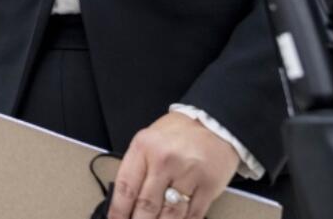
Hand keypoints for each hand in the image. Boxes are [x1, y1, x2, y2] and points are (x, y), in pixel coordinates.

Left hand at [108, 112, 239, 218]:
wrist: (213, 123)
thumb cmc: (177, 134)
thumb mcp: (148, 142)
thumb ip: (137, 169)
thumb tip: (125, 203)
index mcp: (143, 147)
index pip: (126, 187)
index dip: (118, 211)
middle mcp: (164, 160)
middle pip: (146, 204)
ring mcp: (188, 174)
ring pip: (170, 214)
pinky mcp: (209, 185)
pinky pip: (193, 215)